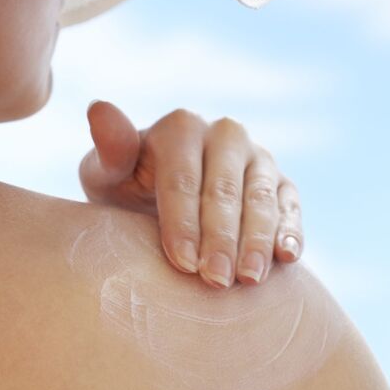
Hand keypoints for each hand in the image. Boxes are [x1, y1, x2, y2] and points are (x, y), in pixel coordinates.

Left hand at [78, 101, 302, 288]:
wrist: (157, 208)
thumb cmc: (127, 193)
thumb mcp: (108, 175)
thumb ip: (110, 149)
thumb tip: (98, 108)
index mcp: (181, 127)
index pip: (182, 178)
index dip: (182, 222)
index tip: (182, 264)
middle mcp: (225, 134)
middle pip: (224, 189)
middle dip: (220, 237)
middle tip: (215, 280)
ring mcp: (257, 158)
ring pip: (261, 197)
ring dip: (256, 239)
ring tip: (248, 279)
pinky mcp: (282, 184)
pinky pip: (291, 205)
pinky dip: (291, 231)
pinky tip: (287, 258)